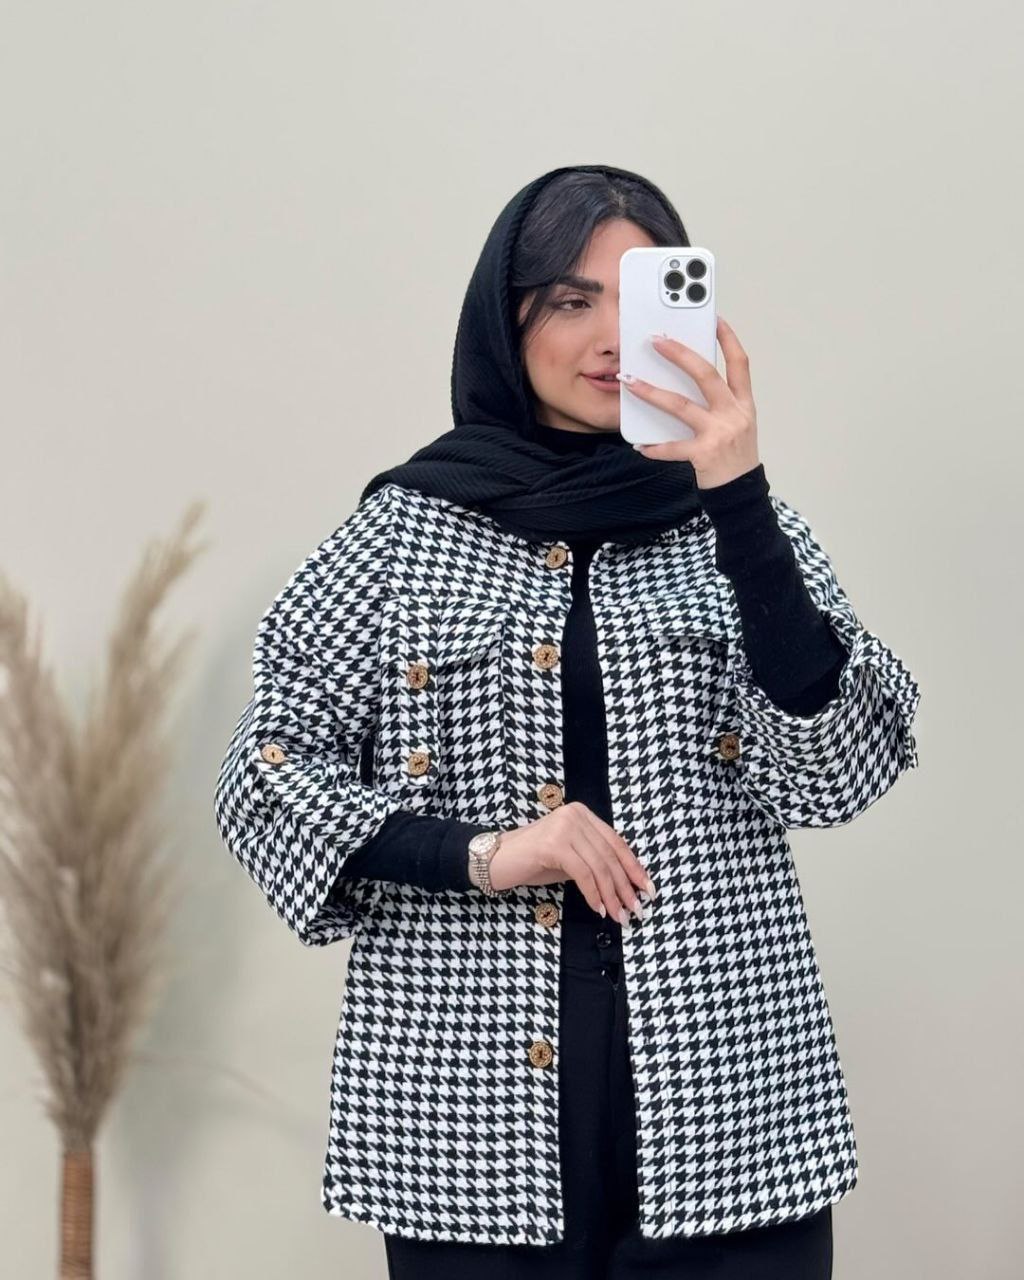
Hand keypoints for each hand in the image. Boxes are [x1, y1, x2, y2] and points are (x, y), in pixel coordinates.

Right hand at [487, 802, 655, 923]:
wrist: (495, 860)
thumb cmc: (532, 862)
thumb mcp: (570, 858)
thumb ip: (594, 862)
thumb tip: (626, 885)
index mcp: (583, 815)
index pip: (616, 843)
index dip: (634, 867)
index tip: (647, 889)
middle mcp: (575, 815)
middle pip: (610, 856)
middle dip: (626, 886)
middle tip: (636, 910)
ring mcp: (564, 827)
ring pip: (599, 866)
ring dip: (612, 895)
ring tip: (620, 916)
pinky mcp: (553, 844)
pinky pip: (583, 874)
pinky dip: (593, 894)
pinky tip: (598, 910)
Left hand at [620, 315, 759, 488]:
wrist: (741, 493)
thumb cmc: (734, 456)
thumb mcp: (736, 424)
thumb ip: (717, 403)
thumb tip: (683, 381)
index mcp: (744, 404)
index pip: (740, 363)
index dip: (728, 339)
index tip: (714, 319)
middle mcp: (734, 414)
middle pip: (706, 375)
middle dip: (680, 354)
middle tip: (656, 340)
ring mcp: (720, 433)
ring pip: (681, 405)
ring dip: (652, 392)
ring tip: (630, 381)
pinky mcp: (704, 454)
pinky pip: (673, 447)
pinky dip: (655, 447)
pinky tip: (640, 445)